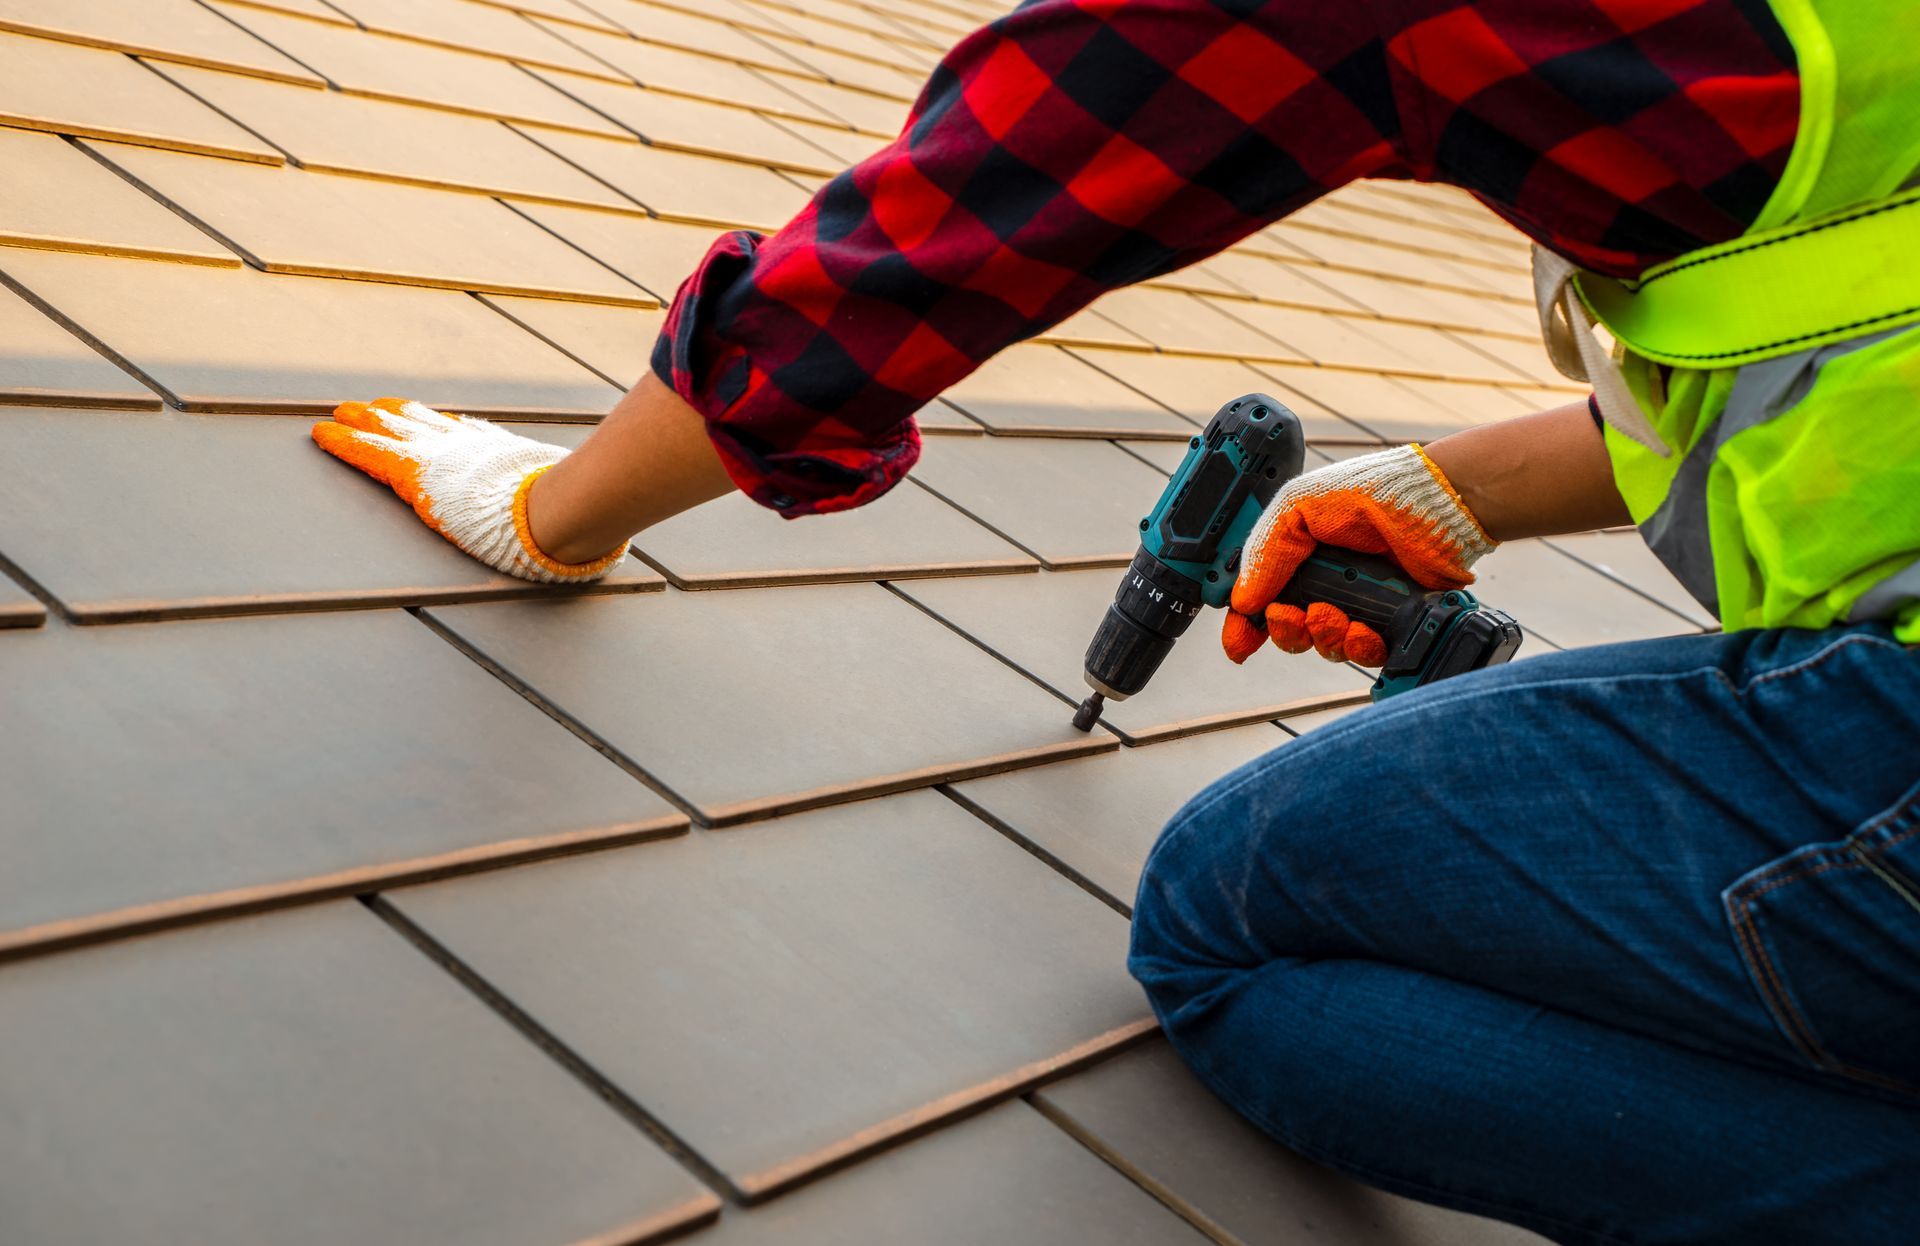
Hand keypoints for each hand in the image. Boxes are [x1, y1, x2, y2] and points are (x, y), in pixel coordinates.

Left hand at [313, 398, 628, 582]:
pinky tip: (322, 433)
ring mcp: (442, 458)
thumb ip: (576, 506)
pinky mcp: (416, 474)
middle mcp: (471, 450)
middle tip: (377, 406)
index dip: (447, 426)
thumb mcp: (576, 503)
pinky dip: (345, 442)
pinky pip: (371, 454)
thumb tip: (607, 525)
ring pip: (394, 432)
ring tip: (342, 412)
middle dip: (401, 416)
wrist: (557, 510)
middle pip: (428, 425)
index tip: (434, 418)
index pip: (469, 436)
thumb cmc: (573, 513)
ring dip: (366, 422)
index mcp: (505, 459)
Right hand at [1222, 445, 1494, 666]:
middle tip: (1290, 616)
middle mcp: (1324, 581)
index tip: (1238, 642)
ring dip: (1321, 637)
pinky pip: (1365, 653)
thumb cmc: (1373, 490)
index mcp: (1296, 554)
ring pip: (1324, 644)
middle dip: (1285, 630)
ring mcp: (1357, 602)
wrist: (1437, 503)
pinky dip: (1357, 647)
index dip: (1246, 625)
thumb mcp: (1299, 507)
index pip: (1260, 598)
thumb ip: (1266, 553)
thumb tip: (1242, 601)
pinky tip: (1360, 630)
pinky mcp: (1390, 621)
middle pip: (1289, 630)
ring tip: (1330, 615)